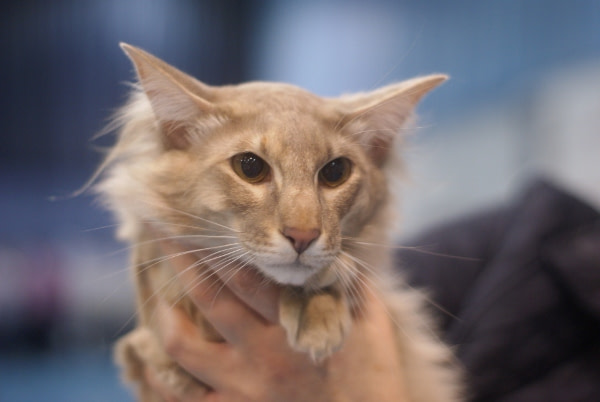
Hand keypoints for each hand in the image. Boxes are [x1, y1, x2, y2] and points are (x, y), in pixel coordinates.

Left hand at [146, 240, 407, 401]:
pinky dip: (157, 378)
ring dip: (164, 314)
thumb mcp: (370, 323)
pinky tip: (149, 358)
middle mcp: (264, 354)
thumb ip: (349, 283)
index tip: (197, 218)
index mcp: (297, 323)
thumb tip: (332, 249)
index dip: (217, 241)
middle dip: (180, 257)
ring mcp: (244, 388)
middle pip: (209, 295)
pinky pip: (179, 399)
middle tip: (162, 232)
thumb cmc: (374, 377)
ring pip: (183, 345)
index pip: (247, 272)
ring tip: (159, 296)